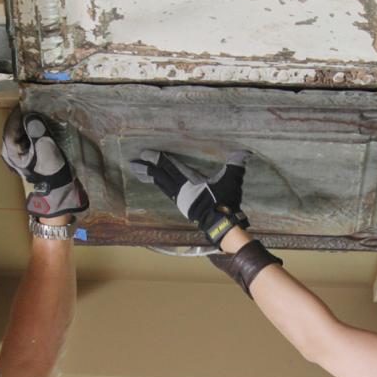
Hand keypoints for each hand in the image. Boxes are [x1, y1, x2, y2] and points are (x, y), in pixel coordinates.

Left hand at [0, 105, 88, 218]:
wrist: (60, 190)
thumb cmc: (52, 172)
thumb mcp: (46, 149)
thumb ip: (36, 131)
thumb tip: (31, 116)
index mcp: (10, 152)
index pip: (10, 126)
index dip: (18, 113)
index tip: (28, 101)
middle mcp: (9, 153)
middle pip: (14, 128)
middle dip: (24, 117)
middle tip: (36, 105)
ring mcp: (16, 156)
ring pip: (19, 133)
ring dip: (29, 123)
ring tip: (40, 113)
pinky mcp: (25, 156)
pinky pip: (25, 138)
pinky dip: (32, 131)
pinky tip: (41, 126)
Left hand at [129, 150, 249, 244]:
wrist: (221, 225)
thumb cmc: (224, 201)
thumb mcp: (231, 180)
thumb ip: (235, 164)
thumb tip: (243, 152)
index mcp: (188, 180)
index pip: (169, 166)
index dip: (157, 159)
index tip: (145, 153)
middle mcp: (180, 189)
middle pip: (159, 176)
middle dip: (146, 169)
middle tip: (132, 163)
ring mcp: (180, 199)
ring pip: (161, 185)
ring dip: (150, 178)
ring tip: (139, 173)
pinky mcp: (183, 206)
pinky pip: (167, 192)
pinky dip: (160, 185)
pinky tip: (158, 185)